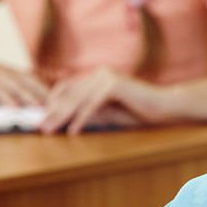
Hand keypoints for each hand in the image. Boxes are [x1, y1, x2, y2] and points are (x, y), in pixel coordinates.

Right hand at [0, 55, 47, 106]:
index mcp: (13, 74)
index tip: (54, 101)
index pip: (31, 81)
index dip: (42, 90)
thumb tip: (51, 98)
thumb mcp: (10, 76)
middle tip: (40, 107)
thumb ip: (27, 86)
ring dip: (8, 100)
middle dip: (29, 97)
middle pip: (18, 87)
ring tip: (16, 108)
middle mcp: (2, 77)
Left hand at [40, 68, 172, 134]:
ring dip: (61, 117)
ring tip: (50, 130)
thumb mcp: (109, 113)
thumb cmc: (141, 112)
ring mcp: (106, 77)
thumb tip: (65, 121)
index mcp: (97, 77)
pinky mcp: (114, 85)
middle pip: (69, 94)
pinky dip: (81, 119)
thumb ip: (90, 113)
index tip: (42, 119)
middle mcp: (99, 73)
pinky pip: (92, 105)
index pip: (67, 88)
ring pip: (77, 100)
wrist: (167, 107)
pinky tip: (73, 132)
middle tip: (40, 128)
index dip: (52, 104)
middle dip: (52, 112)